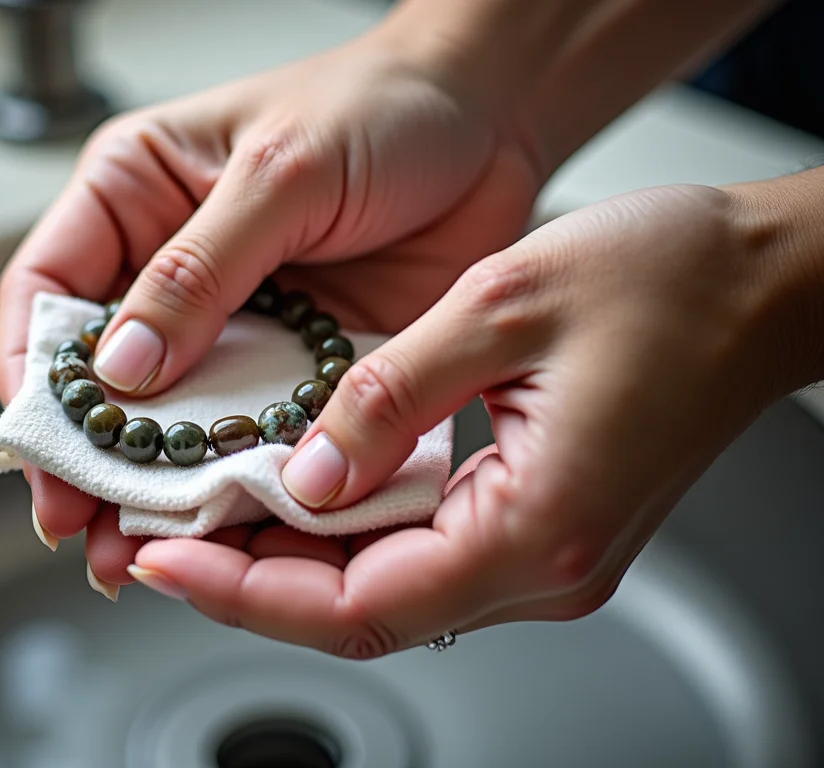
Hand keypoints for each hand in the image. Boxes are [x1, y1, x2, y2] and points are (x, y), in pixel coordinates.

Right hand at [0, 25, 543, 592]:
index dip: (31, 372)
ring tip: (138, 549)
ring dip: (154, 485)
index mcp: (135, 195)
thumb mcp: (277, 172)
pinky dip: (237, 481)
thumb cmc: (378, 106)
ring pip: (171, 419)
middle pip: (100, 376)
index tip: (37, 444)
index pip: (47, 290)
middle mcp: (171, 268)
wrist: (491, 122)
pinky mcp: (293, 363)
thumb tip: (121, 369)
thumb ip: (197, 270)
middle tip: (80, 527)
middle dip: (87, 456)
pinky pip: (250, 434)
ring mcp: (232, 324)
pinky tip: (225, 523)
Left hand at [131, 183, 807, 654]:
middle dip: (251, 582)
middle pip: (362, 611)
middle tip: (163, 534)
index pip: (357, 606)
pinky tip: (296, 495)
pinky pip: (422, 553)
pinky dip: (348, 535)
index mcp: (537, 528)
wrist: (765, 280)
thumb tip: (303, 478)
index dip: (246, 595)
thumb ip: (390, 398)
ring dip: (293, 560)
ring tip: (208, 514)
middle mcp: (544, 565)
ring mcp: (546, 555)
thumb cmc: (670, 281)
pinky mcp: (541, 526)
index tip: (166, 562)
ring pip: (387, 589)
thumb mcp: (501, 306)